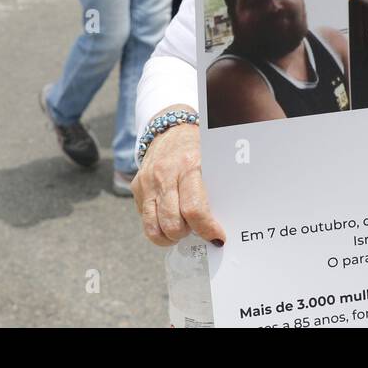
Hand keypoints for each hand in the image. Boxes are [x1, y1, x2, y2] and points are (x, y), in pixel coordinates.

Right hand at [132, 110, 225, 246]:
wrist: (171, 129)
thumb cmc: (198, 148)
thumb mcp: (212, 161)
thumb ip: (219, 186)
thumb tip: (230, 219)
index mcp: (189, 165)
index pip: (195, 209)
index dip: (207, 229)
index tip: (217, 237)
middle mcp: (165, 174)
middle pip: (172, 224)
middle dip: (187, 234)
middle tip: (198, 230)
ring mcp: (147, 182)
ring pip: (153, 228)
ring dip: (170, 237)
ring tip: (182, 230)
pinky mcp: (136, 188)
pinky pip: (145, 220)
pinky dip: (158, 227)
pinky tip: (170, 219)